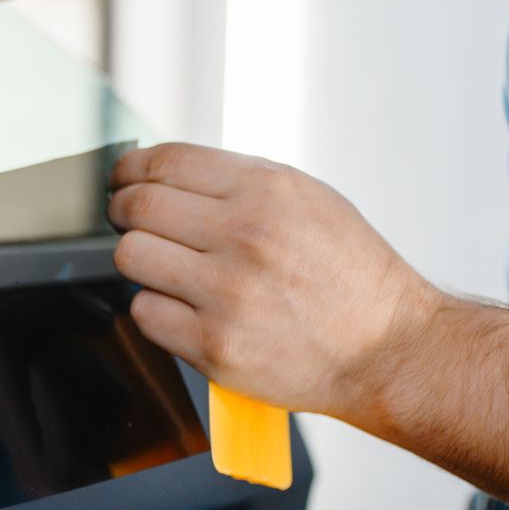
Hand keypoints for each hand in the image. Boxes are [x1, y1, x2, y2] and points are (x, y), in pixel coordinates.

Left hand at [107, 143, 446, 424]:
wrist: (386, 347)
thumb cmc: (349, 276)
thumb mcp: (309, 201)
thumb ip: (239, 185)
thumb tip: (167, 173)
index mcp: (268, 190)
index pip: (166, 162)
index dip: (130, 170)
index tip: (122, 180)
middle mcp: (246, 235)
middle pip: (138, 208)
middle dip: (122, 212)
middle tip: (128, 222)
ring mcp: (227, 292)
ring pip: (131, 258)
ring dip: (139, 262)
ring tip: (164, 269)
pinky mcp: (214, 344)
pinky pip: (145, 313)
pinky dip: (155, 310)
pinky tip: (183, 309)